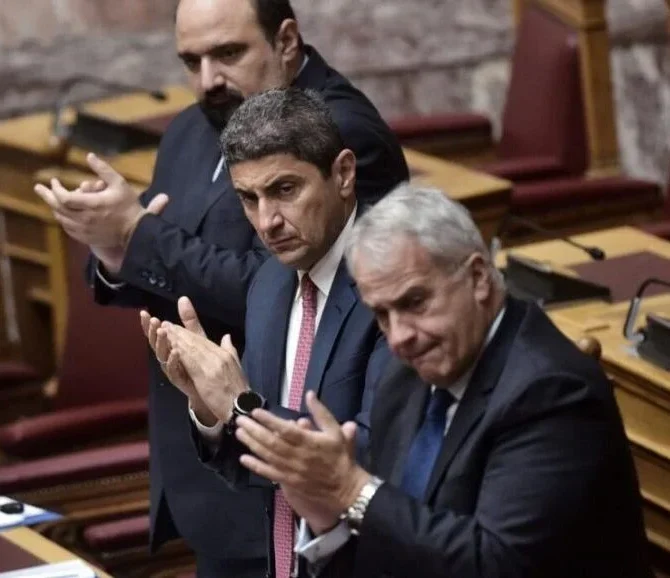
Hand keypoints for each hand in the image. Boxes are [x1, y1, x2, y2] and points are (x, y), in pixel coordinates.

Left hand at [34, 153, 168, 272]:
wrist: (136, 231)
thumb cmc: (128, 206)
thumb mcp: (119, 184)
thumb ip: (103, 169)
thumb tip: (89, 155)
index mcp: (92, 204)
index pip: (64, 198)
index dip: (55, 189)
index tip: (54, 181)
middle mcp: (85, 219)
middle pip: (58, 208)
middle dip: (47, 196)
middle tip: (39, 188)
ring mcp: (85, 230)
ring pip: (61, 218)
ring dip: (55, 208)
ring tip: (53, 199)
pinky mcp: (86, 238)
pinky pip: (68, 228)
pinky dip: (63, 219)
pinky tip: (63, 213)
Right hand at [139, 300, 216, 425]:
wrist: (210, 389)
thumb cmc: (200, 363)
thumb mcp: (197, 337)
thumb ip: (190, 321)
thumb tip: (183, 298)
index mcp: (170, 347)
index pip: (157, 333)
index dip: (149, 325)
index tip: (144, 313)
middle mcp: (168, 358)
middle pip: (156, 344)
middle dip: (153, 332)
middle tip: (152, 320)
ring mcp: (173, 369)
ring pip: (162, 356)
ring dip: (162, 343)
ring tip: (162, 331)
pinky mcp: (180, 380)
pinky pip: (173, 370)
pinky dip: (173, 360)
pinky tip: (175, 352)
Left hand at [162, 297, 248, 422]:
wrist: (241, 406)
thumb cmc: (238, 391)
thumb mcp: (236, 367)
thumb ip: (229, 350)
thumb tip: (226, 336)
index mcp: (225, 354)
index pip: (204, 340)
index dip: (189, 333)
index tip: (176, 327)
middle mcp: (219, 356)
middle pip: (196, 341)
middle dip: (180, 332)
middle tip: (166, 325)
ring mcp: (213, 365)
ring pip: (192, 349)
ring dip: (177, 339)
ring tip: (165, 332)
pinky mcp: (205, 376)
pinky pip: (190, 361)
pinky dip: (180, 353)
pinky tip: (171, 348)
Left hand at [236, 391, 370, 533]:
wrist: (345, 489)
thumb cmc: (340, 457)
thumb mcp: (335, 431)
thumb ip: (321, 413)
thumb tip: (309, 394)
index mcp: (310, 441)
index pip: (285, 429)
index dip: (269, 420)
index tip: (255, 412)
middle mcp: (298, 456)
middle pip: (272, 442)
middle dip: (254, 430)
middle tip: (240, 420)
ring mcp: (292, 470)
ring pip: (268, 456)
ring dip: (252, 444)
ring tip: (239, 433)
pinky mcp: (289, 482)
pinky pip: (270, 473)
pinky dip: (256, 466)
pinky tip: (244, 458)